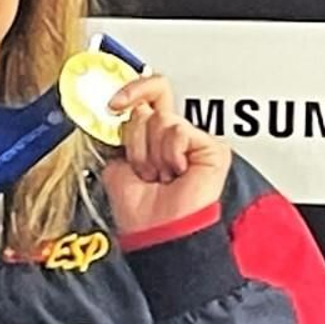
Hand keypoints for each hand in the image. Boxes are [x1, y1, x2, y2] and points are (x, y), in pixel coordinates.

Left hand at [100, 74, 230, 235]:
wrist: (157, 230)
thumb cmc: (140, 211)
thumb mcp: (116, 164)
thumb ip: (119, 133)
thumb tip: (117, 107)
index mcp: (151, 135)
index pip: (145, 96)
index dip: (129, 93)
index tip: (114, 105)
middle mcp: (172, 134)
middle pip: (153, 99)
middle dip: (136, 137)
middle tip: (142, 165)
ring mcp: (191, 139)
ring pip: (161, 118)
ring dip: (150, 153)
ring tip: (159, 175)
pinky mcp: (210, 146)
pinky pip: (178, 131)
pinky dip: (169, 155)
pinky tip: (176, 173)